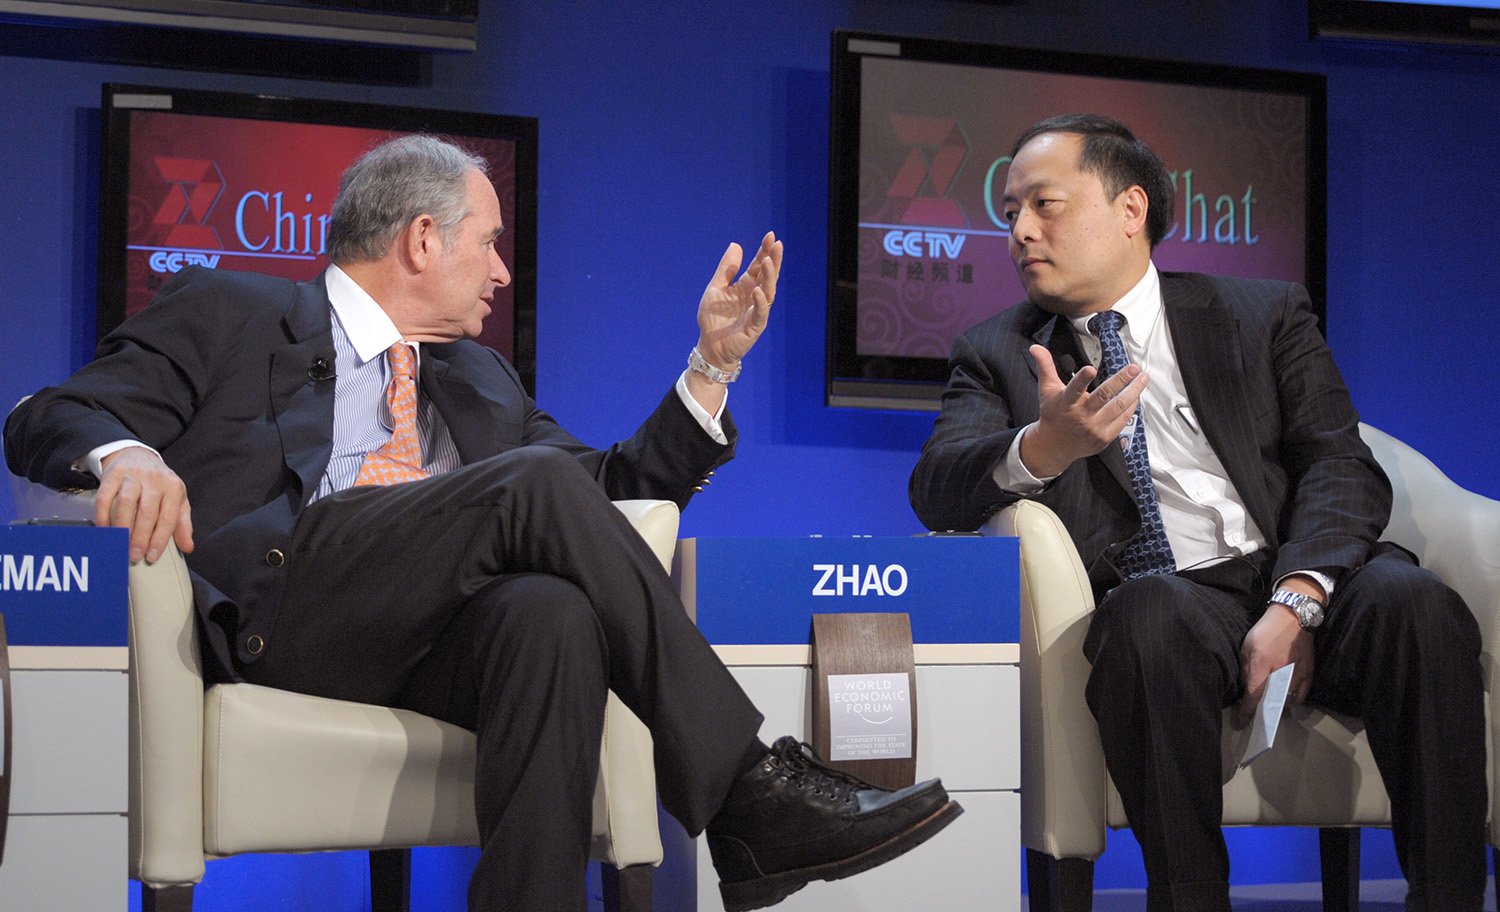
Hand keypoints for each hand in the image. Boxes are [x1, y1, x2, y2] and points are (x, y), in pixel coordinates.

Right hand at [96, 446, 194, 563]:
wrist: (138, 456)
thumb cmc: (159, 483)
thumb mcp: (177, 499)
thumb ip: (182, 524)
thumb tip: (188, 547)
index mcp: (173, 488)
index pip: (169, 518)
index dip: (160, 539)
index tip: (152, 556)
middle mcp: (155, 481)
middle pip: (147, 512)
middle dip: (141, 537)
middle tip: (135, 555)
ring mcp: (133, 476)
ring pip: (126, 503)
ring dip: (123, 526)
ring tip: (120, 544)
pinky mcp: (113, 475)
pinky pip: (105, 496)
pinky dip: (103, 514)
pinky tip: (104, 528)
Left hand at [695, 231, 780, 369]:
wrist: (710, 346)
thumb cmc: (713, 319)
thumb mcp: (716, 288)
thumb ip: (725, 269)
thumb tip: (736, 244)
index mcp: (746, 286)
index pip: (759, 266)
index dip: (765, 251)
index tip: (770, 236)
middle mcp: (755, 296)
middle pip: (768, 275)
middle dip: (774, 260)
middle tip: (777, 244)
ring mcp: (757, 311)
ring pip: (768, 291)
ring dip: (770, 277)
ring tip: (768, 261)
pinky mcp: (755, 326)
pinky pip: (760, 312)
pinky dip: (760, 301)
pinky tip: (758, 290)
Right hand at [1018, 344, 1148, 477]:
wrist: (1055, 446)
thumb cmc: (1053, 414)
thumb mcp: (1046, 390)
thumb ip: (1045, 367)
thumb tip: (1036, 348)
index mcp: (1065, 403)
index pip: (1074, 389)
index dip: (1082, 379)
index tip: (1091, 369)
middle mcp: (1081, 416)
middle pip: (1104, 396)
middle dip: (1121, 381)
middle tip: (1133, 368)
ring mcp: (1094, 428)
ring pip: (1118, 407)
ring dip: (1133, 391)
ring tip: (1142, 378)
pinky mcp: (1104, 437)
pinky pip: (1122, 420)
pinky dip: (1131, 406)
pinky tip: (1136, 395)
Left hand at [1235, 599, 1315, 727]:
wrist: (1293, 617)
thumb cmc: (1266, 630)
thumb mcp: (1247, 646)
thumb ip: (1246, 668)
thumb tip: (1245, 688)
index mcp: (1262, 665)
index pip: (1253, 696)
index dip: (1246, 712)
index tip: (1240, 723)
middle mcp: (1281, 673)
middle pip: (1271, 702)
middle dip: (1261, 712)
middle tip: (1254, 716)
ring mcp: (1298, 674)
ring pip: (1287, 701)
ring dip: (1276, 706)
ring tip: (1268, 706)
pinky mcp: (1309, 673)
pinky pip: (1301, 696)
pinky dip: (1292, 701)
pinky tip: (1284, 699)